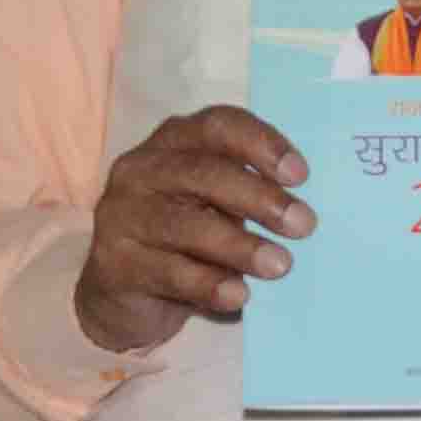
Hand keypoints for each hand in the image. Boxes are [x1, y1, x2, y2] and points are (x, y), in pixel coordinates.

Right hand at [74, 106, 314, 351]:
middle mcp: (141, 170)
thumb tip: (305, 215)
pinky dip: (209, 285)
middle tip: (303, 224)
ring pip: (186, 226)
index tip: (300, 175)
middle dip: (260, 197)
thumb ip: (252, 197)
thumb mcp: (218, 206)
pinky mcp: (115, 263)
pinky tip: (239, 295)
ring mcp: (122, 215)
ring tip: (280, 265)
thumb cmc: (186, 235)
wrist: (121, 291)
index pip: (218, 125)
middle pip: (204, 173)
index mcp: (174, 142)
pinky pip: (168, 272)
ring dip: (240, 246)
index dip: (262, 144)